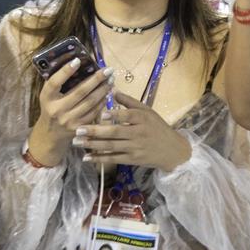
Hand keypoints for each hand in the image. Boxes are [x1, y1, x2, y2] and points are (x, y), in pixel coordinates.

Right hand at [37, 59, 113, 143]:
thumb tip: (77, 63)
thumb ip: (58, 81)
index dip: (65, 71)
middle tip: (108, 70)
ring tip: (111, 79)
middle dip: (96, 79)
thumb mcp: (49, 95)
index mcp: (47, 98)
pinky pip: (94, 112)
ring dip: (103, 89)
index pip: (54, 82)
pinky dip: (102, 101)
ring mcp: (69, 120)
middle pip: (80, 91)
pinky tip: (108, 92)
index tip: (77, 60)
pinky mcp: (79, 128)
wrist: (50, 134)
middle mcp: (57, 110)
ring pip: (90, 102)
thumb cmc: (51, 107)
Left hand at [75, 91, 191, 171]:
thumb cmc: (157, 127)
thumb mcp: (147, 111)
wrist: (172, 150)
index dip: (115, 115)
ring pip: (111, 146)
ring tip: (77, 142)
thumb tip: (113, 90)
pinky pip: (113, 159)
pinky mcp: (132, 160)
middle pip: (115, 132)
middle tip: (78, 130)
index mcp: (142, 119)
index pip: (127, 116)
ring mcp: (134, 148)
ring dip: (93, 145)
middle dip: (95, 131)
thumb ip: (129, 101)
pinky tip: (86, 157)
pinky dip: (100, 159)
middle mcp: (138, 133)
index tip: (101, 113)